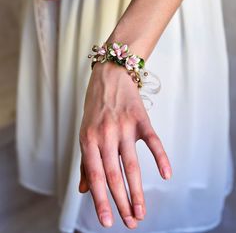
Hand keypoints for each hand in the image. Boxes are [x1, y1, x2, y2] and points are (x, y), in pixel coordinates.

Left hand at [79, 61, 171, 228]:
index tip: (107, 221)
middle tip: (131, 223)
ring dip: (137, 191)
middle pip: (114, 174)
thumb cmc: (95, 107)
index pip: (94, 175)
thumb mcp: (85, 132)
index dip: (100, 200)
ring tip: (141, 211)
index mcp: (88, 139)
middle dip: (121, 202)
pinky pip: (152, 141)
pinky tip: (166, 175)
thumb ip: (85, 161)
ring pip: (131, 164)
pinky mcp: (141, 119)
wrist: (109, 75)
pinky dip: (160, 158)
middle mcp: (105, 135)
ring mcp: (124, 127)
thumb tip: (84, 189)